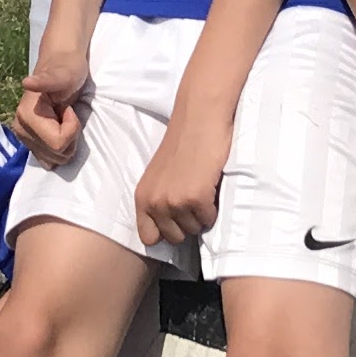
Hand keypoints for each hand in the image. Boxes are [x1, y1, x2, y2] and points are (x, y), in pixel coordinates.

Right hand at [12, 32, 92, 164]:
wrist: (60, 64)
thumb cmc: (66, 69)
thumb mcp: (63, 75)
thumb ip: (47, 81)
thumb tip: (27, 83)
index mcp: (26, 117)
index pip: (58, 145)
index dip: (72, 129)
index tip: (69, 109)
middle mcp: (20, 129)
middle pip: (57, 155)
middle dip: (70, 137)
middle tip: (67, 114)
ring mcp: (24, 137)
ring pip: (55, 160)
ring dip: (66, 142)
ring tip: (63, 120)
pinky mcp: (30, 142)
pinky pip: (48, 160)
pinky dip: (59, 148)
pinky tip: (59, 130)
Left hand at [135, 97, 234, 246]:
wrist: (200, 119)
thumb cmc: (183, 144)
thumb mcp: (159, 176)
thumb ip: (158, 201)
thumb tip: (170, 228)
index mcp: (142, 197)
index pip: (148, 238)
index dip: (165, 232)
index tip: (176, 220)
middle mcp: (154, 202)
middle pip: (175, 237)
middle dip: (187, 223)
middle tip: (193, 200)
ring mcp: (174, 201)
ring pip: (194, 229)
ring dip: (201, 215)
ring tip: (202, 189)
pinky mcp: (195, 197)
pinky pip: (209, 219)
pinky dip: (214, 208)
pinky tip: (210, 187)